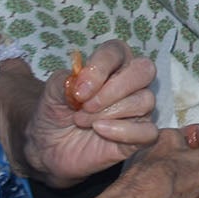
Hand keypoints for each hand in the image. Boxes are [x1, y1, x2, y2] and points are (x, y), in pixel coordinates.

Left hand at [24, 41, 158, 185]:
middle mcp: (131, 83)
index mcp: (112, 64)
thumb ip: (67, 80)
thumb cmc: (56, 111)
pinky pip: (149, 131)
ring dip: (110, 112)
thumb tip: (83, 83)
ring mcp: (138, 110)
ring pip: (145, 101)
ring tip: (83, 121)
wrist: (50, 146)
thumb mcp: (52, 92)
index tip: (79, 91)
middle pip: (144, 70)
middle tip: (86, 105)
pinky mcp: (139, 136)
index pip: (118, 51)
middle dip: (114, 88)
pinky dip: (124, 131)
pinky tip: (100, 131)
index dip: (100, 67)